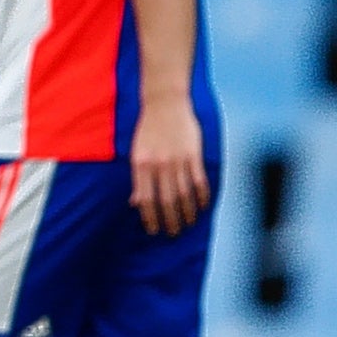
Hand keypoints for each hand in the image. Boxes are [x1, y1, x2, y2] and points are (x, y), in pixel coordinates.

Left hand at [130, 99, 210, 235]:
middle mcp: (159, 164)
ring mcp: (177, 159)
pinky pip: (199, 180)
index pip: (146, 199)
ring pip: (184, 194)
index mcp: (141, 165)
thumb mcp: (136, 153)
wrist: (164, 103)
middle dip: (170, 220)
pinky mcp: (193, 154)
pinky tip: (202, 207)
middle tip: (172, 233)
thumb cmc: (147, 129)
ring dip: (186, 212)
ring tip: (187, 224)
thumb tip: (134, 203)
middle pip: (166, 200)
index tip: (154, 231)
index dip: (150, 217)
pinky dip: (201, 196)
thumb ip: (138, 179)